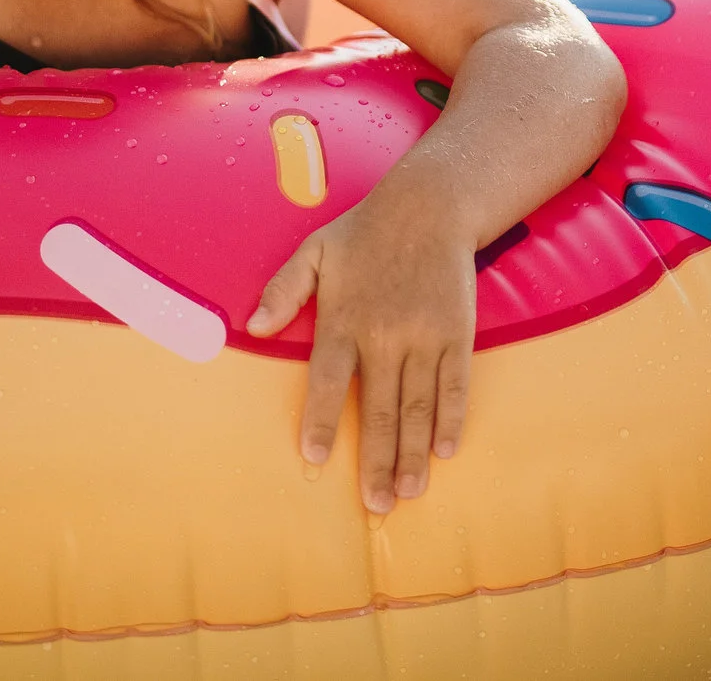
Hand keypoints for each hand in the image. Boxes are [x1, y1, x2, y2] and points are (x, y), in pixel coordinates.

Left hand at [246, 187, 476, 514]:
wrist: (430, 204)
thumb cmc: (365, 232)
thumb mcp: (313, 251)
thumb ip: (283, 290)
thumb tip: (252, 325)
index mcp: (343, 318)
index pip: (328, 380)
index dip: (319, 420)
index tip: (313, 458)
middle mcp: (385, 333)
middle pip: (379, 407)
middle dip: (376, 460)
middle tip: (377, 505)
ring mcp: (425, 334)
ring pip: (418, 405)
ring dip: (413, 452)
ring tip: (410, 491)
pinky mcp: (457, 332)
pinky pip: (454, 383)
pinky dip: (450, 417)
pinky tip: (444, 449)